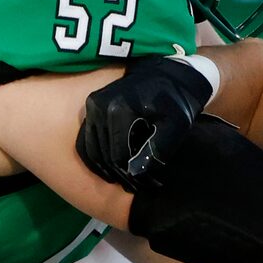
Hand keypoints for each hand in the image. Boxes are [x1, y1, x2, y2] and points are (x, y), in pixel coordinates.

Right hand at [76, 54, 217, 189]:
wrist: (169, 74)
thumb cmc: (176, 101)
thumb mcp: (176, 125)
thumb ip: (156, 149)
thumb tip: (134, 171)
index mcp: (119, 110)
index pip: (118, 156)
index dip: (132, 177)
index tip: (148, 186)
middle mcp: (99, 107)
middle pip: (104, 155)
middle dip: (121, 176)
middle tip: (140, 188)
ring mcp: (92, 106)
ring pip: (92, 151)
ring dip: (107, 170)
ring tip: (127, 182)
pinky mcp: (91, 107)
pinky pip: (86, 141)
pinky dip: (96, 158)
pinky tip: (111, 171)